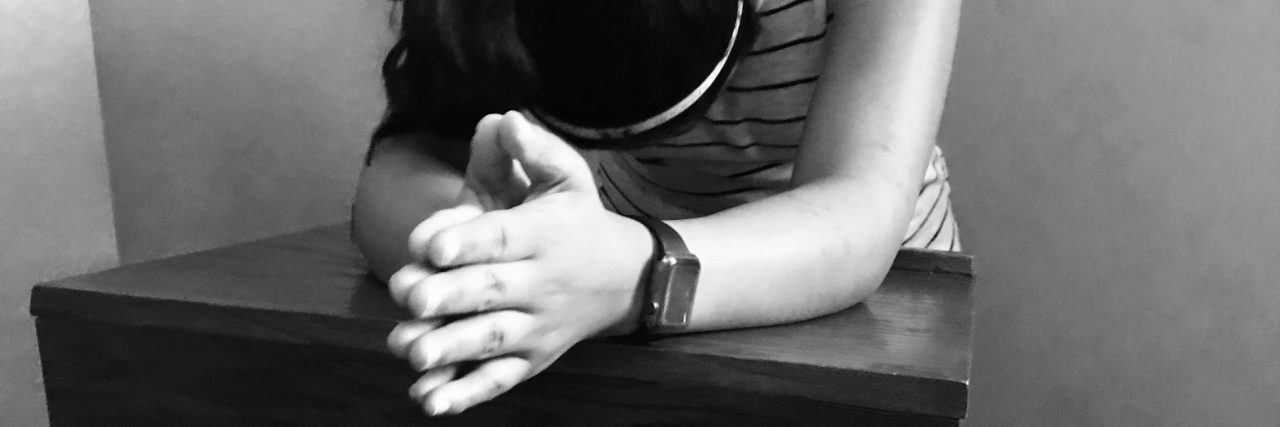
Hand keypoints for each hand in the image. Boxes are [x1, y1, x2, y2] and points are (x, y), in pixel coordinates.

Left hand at [385, 111, 651, 415]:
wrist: (625, 279)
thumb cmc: (576, 219)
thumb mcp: (566, 176)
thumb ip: (532, 149)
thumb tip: (502, 120)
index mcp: (543, 234)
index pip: (504, 237)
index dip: (468, 241)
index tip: (432, 247)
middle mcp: (540, 283)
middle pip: (492, 291)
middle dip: (450, 296)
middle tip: (410, 296)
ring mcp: (536, 326)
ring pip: (492, 340)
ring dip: (451, 348)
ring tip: (412, 351)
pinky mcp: (532, 359)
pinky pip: (500, 379)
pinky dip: (467, 394)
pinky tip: (430, 402)